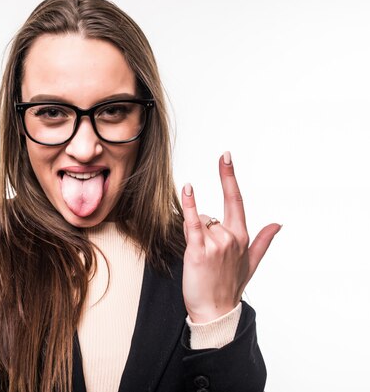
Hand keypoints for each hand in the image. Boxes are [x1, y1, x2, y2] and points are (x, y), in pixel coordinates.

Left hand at [181, 151, 280, 322]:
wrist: (215, 312)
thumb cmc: (230, 287)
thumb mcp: (251, 263)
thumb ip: (264, 241)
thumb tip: (279, 223)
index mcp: (242, 237)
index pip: (236, 199)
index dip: (229, 176)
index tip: (225, 155)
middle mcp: (231, 237)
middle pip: (210, 215)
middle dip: (203, 229)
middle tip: (207, 257)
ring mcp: (216, 244)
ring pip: (199, 223)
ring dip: (194, 237)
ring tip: (200, 261)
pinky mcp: (199, 251)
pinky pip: (193, 223)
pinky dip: (190, 206)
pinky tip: (188, 189)